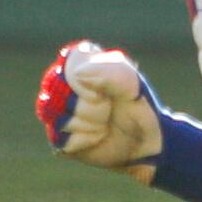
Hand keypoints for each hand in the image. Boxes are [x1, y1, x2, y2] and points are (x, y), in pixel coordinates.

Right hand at [35, 41, 166, 180]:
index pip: (71, 64)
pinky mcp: (57, 136)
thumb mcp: (133, 84)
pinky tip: (96, 135)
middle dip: (93, 105)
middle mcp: (62, 83)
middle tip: (109, 106)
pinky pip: (63, 139)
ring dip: (91, 123)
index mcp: (79, 61)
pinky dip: (87, 139)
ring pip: (60, 117)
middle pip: (62, 92)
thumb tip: (78, 74)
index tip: (109, 90)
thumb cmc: (137, 105)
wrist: (145, 139)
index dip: (91, 82)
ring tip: (103, 120)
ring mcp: (56, 110)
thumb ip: (110, 72)